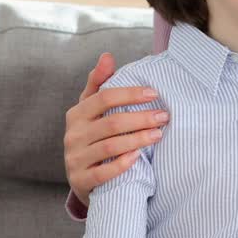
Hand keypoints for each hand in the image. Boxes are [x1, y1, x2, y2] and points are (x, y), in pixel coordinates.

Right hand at [64, 52, 167, 205]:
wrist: (82, 178)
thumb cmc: (91, 136)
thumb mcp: (91, 110)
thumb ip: (99, 84)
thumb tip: (107, 56)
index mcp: (76, 114)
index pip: (103, 98)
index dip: (130, 94)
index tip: (154, 93)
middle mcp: (73, 135)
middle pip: (111, 123)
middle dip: (141, 118)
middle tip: (164, 116)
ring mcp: (75, 159)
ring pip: (110, 147)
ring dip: (137, 139)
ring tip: (159, 134)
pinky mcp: (80, 181)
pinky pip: (103, 173)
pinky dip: (121, 164)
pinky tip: (138, 156)